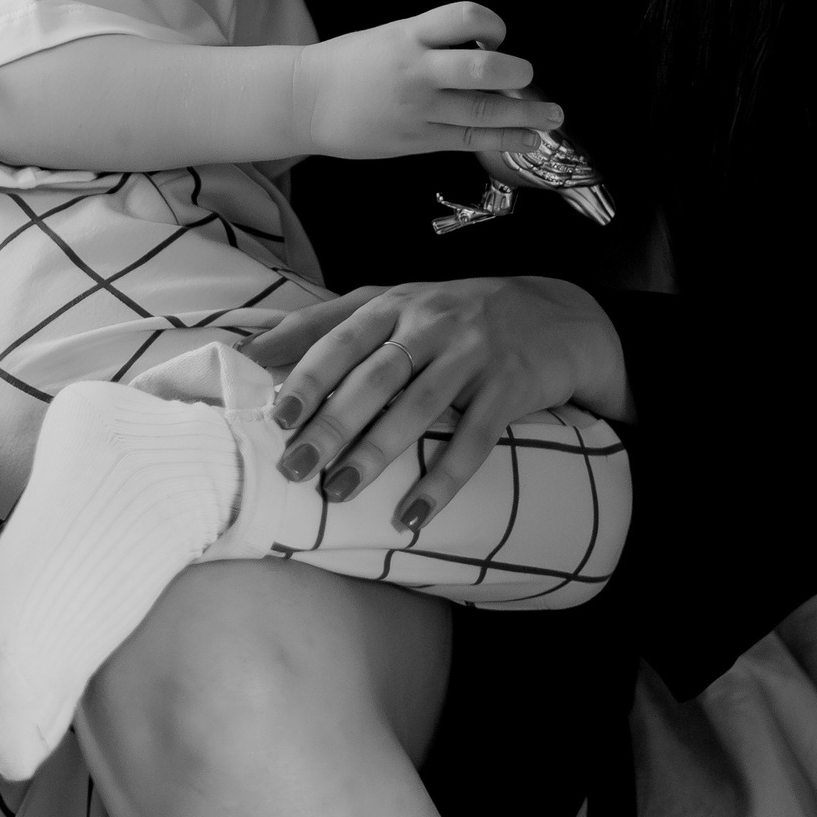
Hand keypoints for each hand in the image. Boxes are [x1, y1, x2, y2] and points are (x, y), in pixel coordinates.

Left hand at [242, 276, 631, 532]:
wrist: (559, 317)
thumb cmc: (459, 317)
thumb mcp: (402, 304)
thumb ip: (336, 322)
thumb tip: (257, 346)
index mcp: (397, 302)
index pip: (341, 334)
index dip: (305, 370)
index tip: (273, 411)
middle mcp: (432, 321)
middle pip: (375, 374)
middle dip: (331, 421)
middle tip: (294, 465)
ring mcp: (474, 353)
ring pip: (418, 406)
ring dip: (376, 452)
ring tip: (338, 491)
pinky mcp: (510, 387)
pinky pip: (474, 439)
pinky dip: (443, 479)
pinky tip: (414, 514)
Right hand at [291, 2, 562, 159]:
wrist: (307, 101)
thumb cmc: (351, 65)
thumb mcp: (390, 37)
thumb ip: (433, 43)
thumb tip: (487, 55)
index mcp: (408, 35)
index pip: (463, 16)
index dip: (492, 23)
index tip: (497, 35)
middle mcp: (417, 70)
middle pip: (481, 69)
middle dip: (517, 72)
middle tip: (530, 75)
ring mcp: (419, 109)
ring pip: (483, 112)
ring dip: (527, 114)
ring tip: (553, 116)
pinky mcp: (418, 139)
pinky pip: (469, 140)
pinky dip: (505, 139)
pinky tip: (528, 138)